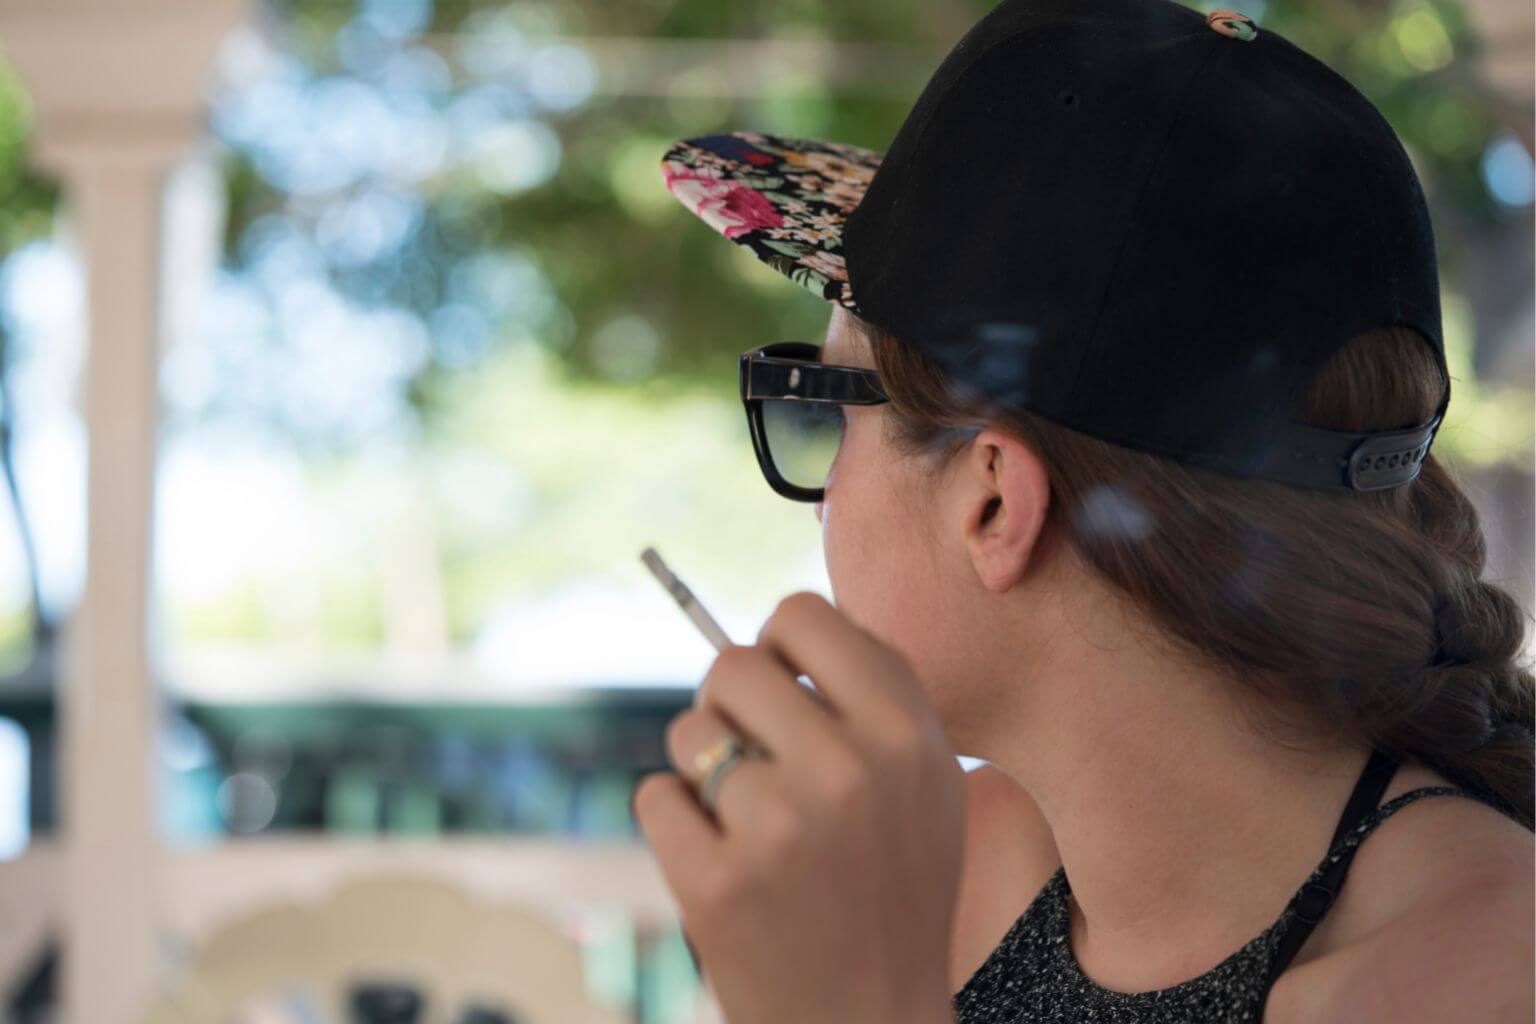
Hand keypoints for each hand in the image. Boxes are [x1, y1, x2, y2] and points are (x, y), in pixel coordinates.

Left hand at [632, 592, 966, 1023]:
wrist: (871, 1020)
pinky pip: (655, 795)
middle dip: (730, 706)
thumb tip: (787, 620)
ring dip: (704, 770)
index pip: (801, 613)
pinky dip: (676, 823)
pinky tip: (721, 862)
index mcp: (905, 732)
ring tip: (748, 824)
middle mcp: (847, 769)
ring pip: (689, 733)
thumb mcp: (928, 780)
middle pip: (730, 665)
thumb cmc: (895, 888)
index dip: (778, 645)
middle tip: (753, 759)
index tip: (783, 687)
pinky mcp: (716, 883)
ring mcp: (778, 828)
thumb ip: (877, 690)